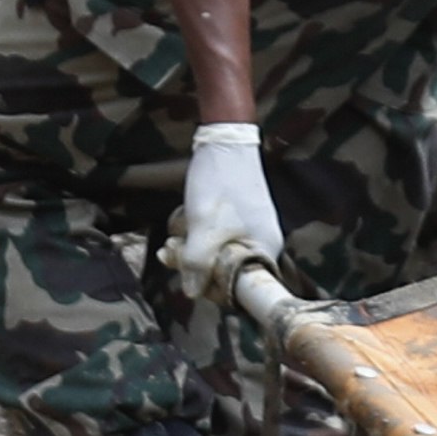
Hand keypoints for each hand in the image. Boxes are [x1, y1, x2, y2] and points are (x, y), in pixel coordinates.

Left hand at [166, 122, 279, 297]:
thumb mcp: (203, 227)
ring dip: (189, 250)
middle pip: (225, 274)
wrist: (224, 142)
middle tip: (171, 252)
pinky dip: (195, 236)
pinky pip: (213, 241)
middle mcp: (262, 246)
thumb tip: (191, 293)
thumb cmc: (219, 185)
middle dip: (194, 266)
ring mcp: (249, 233)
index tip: (190, 279)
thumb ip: (197, 263)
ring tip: (173, 237)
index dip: (212, 289)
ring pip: (215, 258)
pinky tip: (182, 223)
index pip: (241, 291)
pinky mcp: (236, 222)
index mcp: (265, 251)